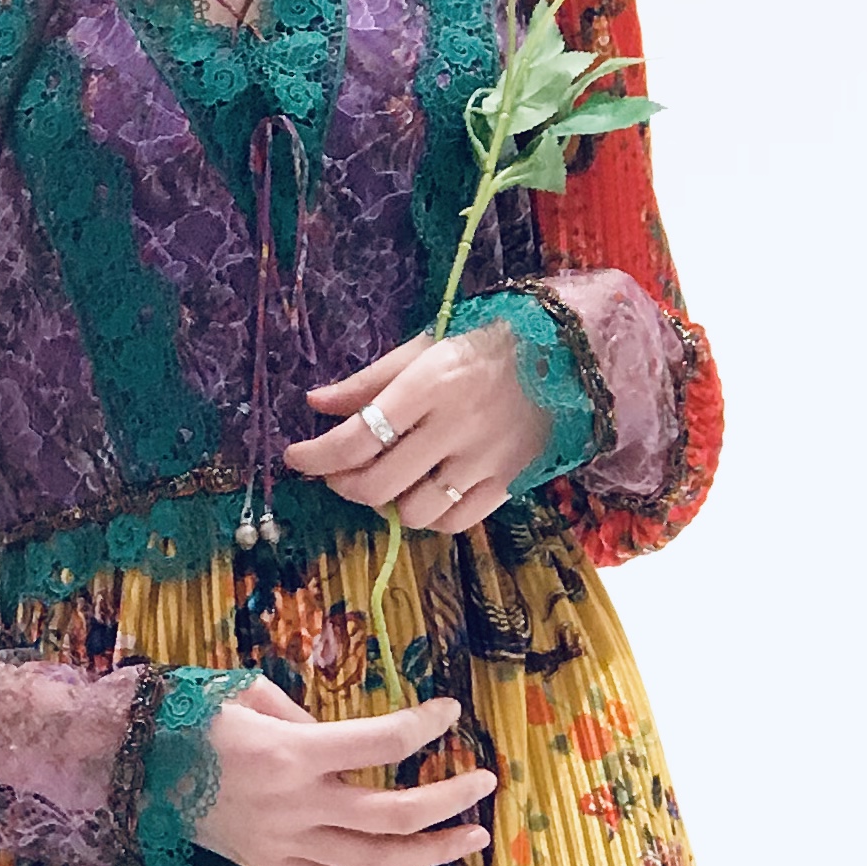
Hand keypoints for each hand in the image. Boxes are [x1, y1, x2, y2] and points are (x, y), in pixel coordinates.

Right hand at [199, 682, 494, 865]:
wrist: (130, 770)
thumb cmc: (189, 719)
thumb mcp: (249, 693)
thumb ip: (307, 716)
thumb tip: (353, 744)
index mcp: (292, 753)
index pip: (383, 743)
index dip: (426, 726)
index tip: (451, 713)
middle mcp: (296, 805)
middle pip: (392, 813)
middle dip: (448, 799)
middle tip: (485, 782)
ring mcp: (286, 844)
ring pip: (375, 861)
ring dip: (432, 852)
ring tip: (474, 837)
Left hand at [283, 319, 547, 538]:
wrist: (570, 355)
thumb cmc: (488, 343)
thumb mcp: (426, 346)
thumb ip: (369, 380)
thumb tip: (316, 403)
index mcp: (430, 383)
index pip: (358, 436)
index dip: (317, 455)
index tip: (296, 457)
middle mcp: (456, 426)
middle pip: (378, 484)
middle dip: (342, 483)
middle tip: (334, 471)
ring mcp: (485, 460)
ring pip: (413, 511)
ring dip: (385, 503)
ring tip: (381, 481)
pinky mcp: (509, 482)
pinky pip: (455, 521)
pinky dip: (427, 517)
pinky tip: (419, 495)